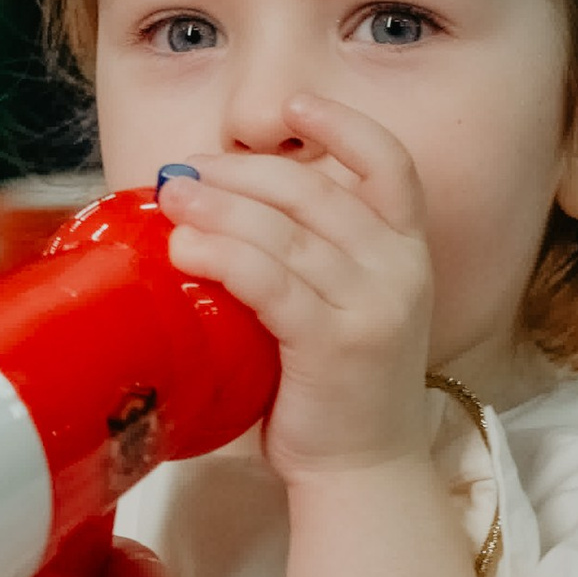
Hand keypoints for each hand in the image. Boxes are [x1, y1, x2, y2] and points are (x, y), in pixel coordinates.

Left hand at [161, 98, 433, 484]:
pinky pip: (269, 280)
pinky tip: (184, 250)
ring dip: (218, 206)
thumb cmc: (338, 390)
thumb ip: (311, 255)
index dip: (344, 125)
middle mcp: (400, 270)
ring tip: (169, 198)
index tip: (294, 105)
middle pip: (314, 191)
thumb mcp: (345, 306)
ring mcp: (373, 305)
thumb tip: (225, 204)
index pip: (391, 166)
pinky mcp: (336, 342)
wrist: (364, 470)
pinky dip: (221, 255)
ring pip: (284, 231)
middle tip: (184, 171)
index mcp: (408, 252)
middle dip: (241, 171)